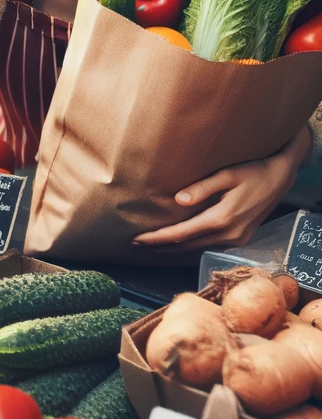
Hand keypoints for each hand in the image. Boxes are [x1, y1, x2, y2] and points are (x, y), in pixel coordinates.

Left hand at [134, 127, 310, 249]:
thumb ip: (202, 188)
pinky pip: (209, 245)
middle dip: (160, 245)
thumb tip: (177, 200)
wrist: (281, 177)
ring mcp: (236, 239)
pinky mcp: (241, 238)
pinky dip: (190, 245)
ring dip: (173, 247)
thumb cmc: (253, 171)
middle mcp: (229, 234)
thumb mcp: (227, 174)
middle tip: (135, 244)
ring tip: (151, 245)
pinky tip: (177, 242)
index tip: (137, 239)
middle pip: (186, 245)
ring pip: (197, 247)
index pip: (181, 233)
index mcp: (222, 218)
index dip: (157, 238)